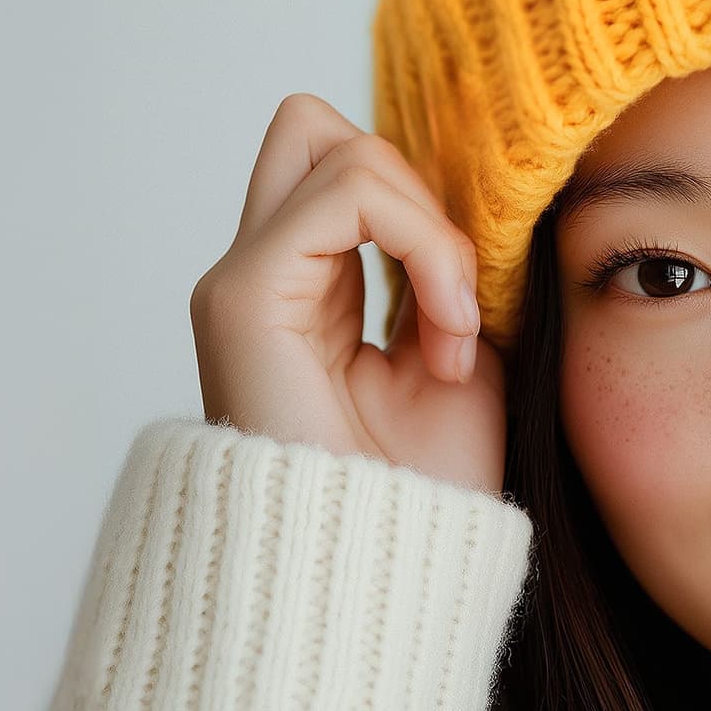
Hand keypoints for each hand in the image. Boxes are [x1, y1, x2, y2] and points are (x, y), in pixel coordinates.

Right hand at [190, 93, 506, 494]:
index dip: (425, 216)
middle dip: (409, 187)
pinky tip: (447, 332)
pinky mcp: (243, 294)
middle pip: (313, 127)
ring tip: (454, 331)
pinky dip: (422, 243)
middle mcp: (257, 277)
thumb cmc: (419, 495)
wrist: (377, 583)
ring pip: (336, 142)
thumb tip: (470, 205)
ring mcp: (240, 281)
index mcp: (299, 293)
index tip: (470, 322)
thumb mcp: (458, 359)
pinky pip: (350, 192)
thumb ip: (447, 277)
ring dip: (429, 227)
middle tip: (453, 294)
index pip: (348, 173)